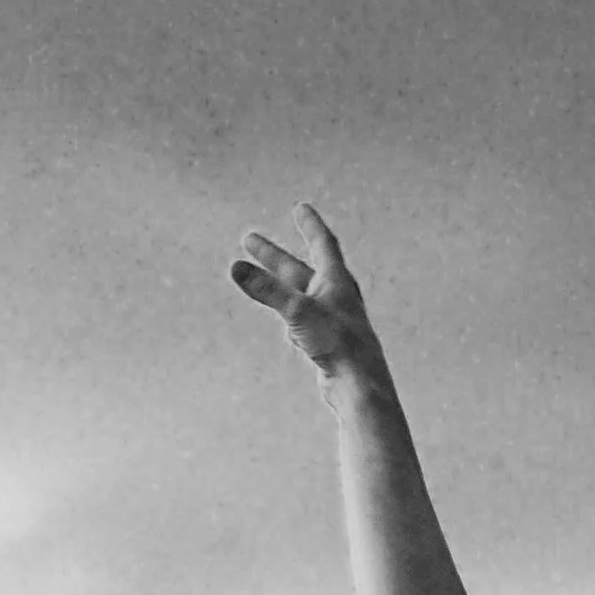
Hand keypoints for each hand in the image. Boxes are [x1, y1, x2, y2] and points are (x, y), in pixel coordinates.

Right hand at [229, 203, 386, 384]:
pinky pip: (303, 325)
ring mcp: (332, 322)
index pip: (322, 243)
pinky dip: (292, 322)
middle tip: (248, 240)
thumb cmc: (337, 344)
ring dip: (278, 287)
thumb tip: (235, 268)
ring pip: (299, 298)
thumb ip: (266, 290)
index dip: (310, 225)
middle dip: (272, 256)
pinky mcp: (327, 345)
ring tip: (258, 281)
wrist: (359, 386)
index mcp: (336, 281)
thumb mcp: (297, 311)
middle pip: (299, 269)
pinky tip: (289, 332)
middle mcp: (335, 298)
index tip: (300, 208)